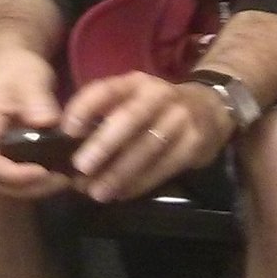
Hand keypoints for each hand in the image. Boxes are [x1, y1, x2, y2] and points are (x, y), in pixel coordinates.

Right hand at [0, 45, 72, 199]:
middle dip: (31, 188)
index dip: (13, 175)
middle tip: (62, 180)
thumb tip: (45, 122)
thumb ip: (35, 97)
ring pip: (13, 185)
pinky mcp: (17, 155)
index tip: (42, 171)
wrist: (14, 65)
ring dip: (39, 189)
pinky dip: (44, 182)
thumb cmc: (17, 68)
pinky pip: (25, 178)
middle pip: (1, 182)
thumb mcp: (28, 76)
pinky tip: (67, 173)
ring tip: (67, 179)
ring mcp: (3, 152)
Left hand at [63, 71, 232, 203]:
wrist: (212, 107)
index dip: (86, 107)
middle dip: (104, 144)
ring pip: (147, 147)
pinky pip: (164, 166)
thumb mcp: (132, 98)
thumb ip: (103, 113)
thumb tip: (64, 141)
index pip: (107, 89)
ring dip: (120, 172)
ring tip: (96, 191)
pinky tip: (121, 194)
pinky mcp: (194, 144)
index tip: (66, 130)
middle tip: (80, 167)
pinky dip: (140, 183)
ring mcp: (180, 119)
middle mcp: (158, 95)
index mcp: (135, 82)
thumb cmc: (157, 107)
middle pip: (130, 118)